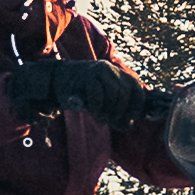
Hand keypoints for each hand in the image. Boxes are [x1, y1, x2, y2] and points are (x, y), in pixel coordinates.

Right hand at [13, 49, 160, 130]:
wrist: (56, 78)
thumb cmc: (81, 92)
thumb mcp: (102, 99)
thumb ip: (116, 109)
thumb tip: (128, 125)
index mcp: (120, 74)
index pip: (138, 92)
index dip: (135, 109)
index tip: (127, 121)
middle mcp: (112, 69)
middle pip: (126, 95)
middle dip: (119, 113)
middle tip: (109, 121)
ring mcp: (100, 69)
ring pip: (114, 94)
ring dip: (108, 111)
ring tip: (100, 117)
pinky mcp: (88, 74)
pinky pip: (99, 95)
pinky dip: (97, 107)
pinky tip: (93, 112)